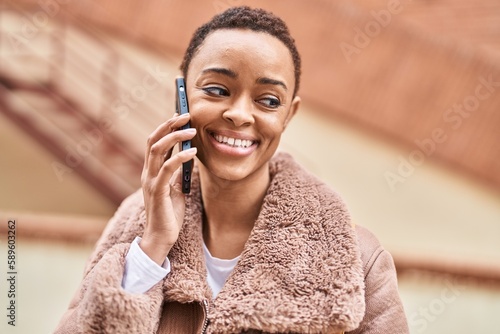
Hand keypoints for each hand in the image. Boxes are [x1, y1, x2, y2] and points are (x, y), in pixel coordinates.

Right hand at [139, 113, 196, 264]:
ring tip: (192, 129)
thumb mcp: (175, 188)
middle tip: (185, 113)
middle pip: (153, 140)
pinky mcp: (157, 191)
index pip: (155, 142)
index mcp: (151, 171)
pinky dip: (180, 157)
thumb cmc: (169, 214)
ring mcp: (150, 181)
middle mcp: (147, 173)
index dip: (166, 126)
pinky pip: (167, 169)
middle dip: (169, 124)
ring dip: (175, 136)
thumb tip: (188, 155)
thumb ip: (177, 172)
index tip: (179, 114)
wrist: (162, 237)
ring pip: (157, 149)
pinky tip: (193, 151)